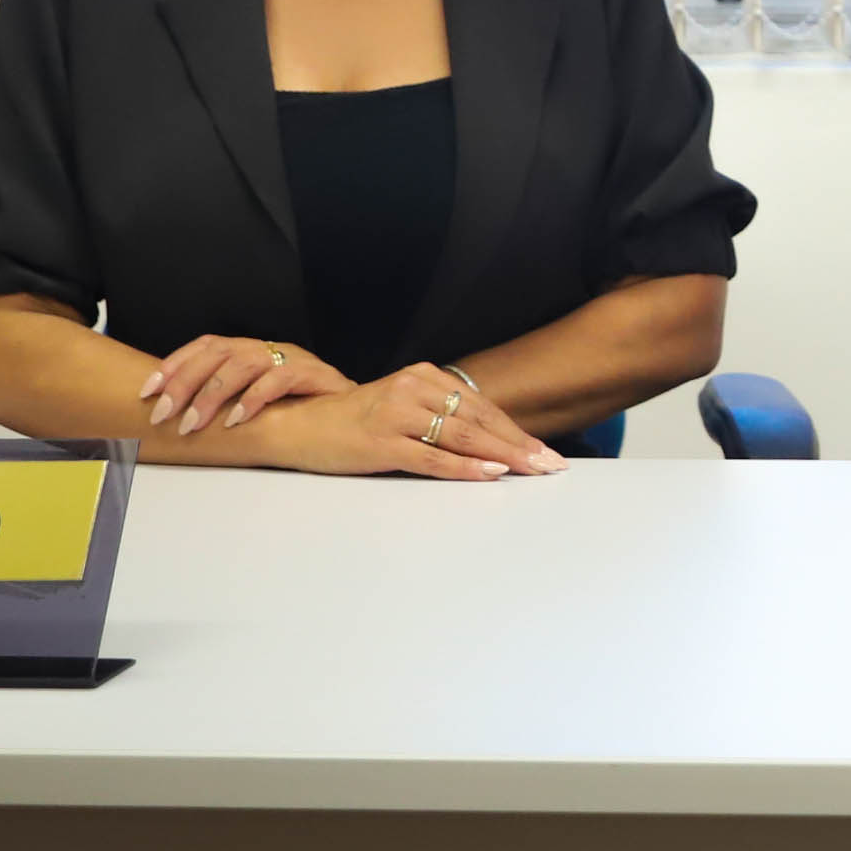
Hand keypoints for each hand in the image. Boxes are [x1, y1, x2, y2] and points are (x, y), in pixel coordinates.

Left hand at [141, 335, 354, 436]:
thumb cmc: (296, 409)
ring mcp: (290, 358)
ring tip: (194, 423)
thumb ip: (221, 400)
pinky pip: (280, 378)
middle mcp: (266, 349)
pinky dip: (255, 398)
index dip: (174, 365)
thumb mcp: (251, 400)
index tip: (147, 391)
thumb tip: (171, 414)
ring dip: (212, 394)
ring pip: (243, 363)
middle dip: (184, 383)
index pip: (204, 346)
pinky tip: (237, 419)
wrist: (353, 414)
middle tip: (163, 413)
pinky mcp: (314, 374)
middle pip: (218, 353)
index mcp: (247, 350)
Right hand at [254, 363, 569, 480]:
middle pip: (479, 420)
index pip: (481, 406)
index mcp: (423, 377)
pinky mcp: (381, 443)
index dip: (516, 431)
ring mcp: (396, 415)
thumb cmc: (357, 422)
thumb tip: (492, 441)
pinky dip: (463, 467)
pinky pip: (431, 457)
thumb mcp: (404, 407)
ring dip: (502, 456)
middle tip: (551, 465)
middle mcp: (413, 390)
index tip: (544, 451)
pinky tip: (489, 473)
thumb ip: (441, 417)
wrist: (299, 425)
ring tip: (532, 470)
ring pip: (461, 437)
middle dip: (520, 445)